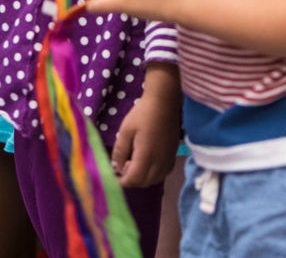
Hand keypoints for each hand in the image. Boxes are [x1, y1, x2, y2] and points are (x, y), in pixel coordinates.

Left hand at [112, 63, 181, 187]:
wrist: (164, 102)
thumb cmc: (143, 114)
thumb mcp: (125, 131)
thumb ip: (119, 152)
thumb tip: (116, 167)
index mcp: (147, 156)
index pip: (134, 180)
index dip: (121, 182)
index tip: (112, 177)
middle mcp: (160, 162)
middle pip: (144, 183)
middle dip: (131, 180)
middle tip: (122, 166)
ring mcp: (168, 159)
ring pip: (154, 180)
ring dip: (142, 177)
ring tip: (132, 162)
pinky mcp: (173, 155)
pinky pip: (163, 173)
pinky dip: (152, 173)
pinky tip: (145, 161)